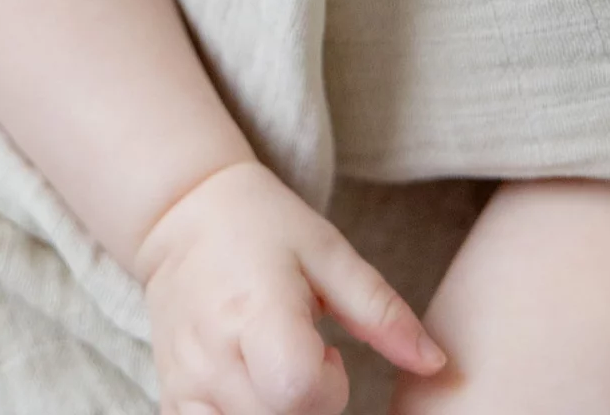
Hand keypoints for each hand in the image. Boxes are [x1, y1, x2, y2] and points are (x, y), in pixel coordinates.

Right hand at [136, 159, 448, 413]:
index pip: (299, 391)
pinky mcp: (173, 400)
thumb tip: (437, 364)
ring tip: (276, 374)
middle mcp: (212, 356)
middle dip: (309, 406)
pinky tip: (253, 392)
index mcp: (253, 311)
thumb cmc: (262, 226)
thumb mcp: (327, 251)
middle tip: (303, 359)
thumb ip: (381, 310)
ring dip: (277, 414)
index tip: (330, 352)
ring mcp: (185, 384)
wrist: (181, 214)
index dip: (330, 386)